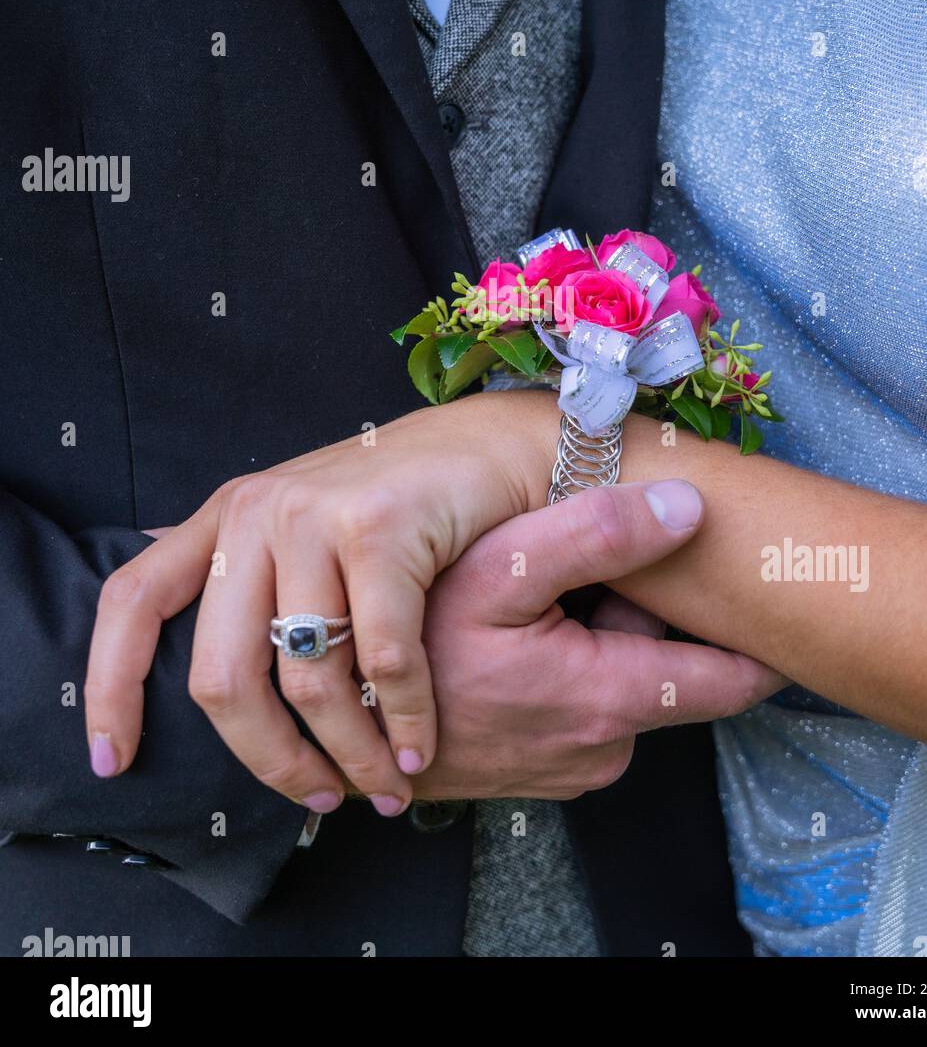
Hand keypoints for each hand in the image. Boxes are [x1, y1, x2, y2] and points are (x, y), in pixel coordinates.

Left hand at [85, 393, 558, 813]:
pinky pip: (383, 660)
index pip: (132, 600)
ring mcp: (314, 516)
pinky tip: (417, 749)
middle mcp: (256, 511)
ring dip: (351, 753)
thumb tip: (196, 666)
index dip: (112, 687)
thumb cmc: (408, 506)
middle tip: (317, 796)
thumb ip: (257, 579)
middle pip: (221, 674)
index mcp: (228, 517)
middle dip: (268, 758)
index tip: (113, 762)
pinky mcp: (378, 529)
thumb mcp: (311, 528)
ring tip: (384, 786)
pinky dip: (403, 720)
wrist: (494, 450)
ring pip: (308, 678)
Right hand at [401, 480, 782, 800]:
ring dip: (603, 639)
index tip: (787, 589)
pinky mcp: (546, 772)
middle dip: (646, 614)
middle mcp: (601, 752)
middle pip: (667, 669)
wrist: (347, 727)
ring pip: (625, 686)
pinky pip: (588, 710)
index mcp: (605, 701)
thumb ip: (595, 533)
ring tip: (539, 600)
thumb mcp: (497, 569)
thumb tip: (691, 506)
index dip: (760, 633)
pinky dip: (575, 669)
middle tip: (589, 565)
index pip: (730, 680)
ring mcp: (571, 768)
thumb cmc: (412, 643)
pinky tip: (525, 637)